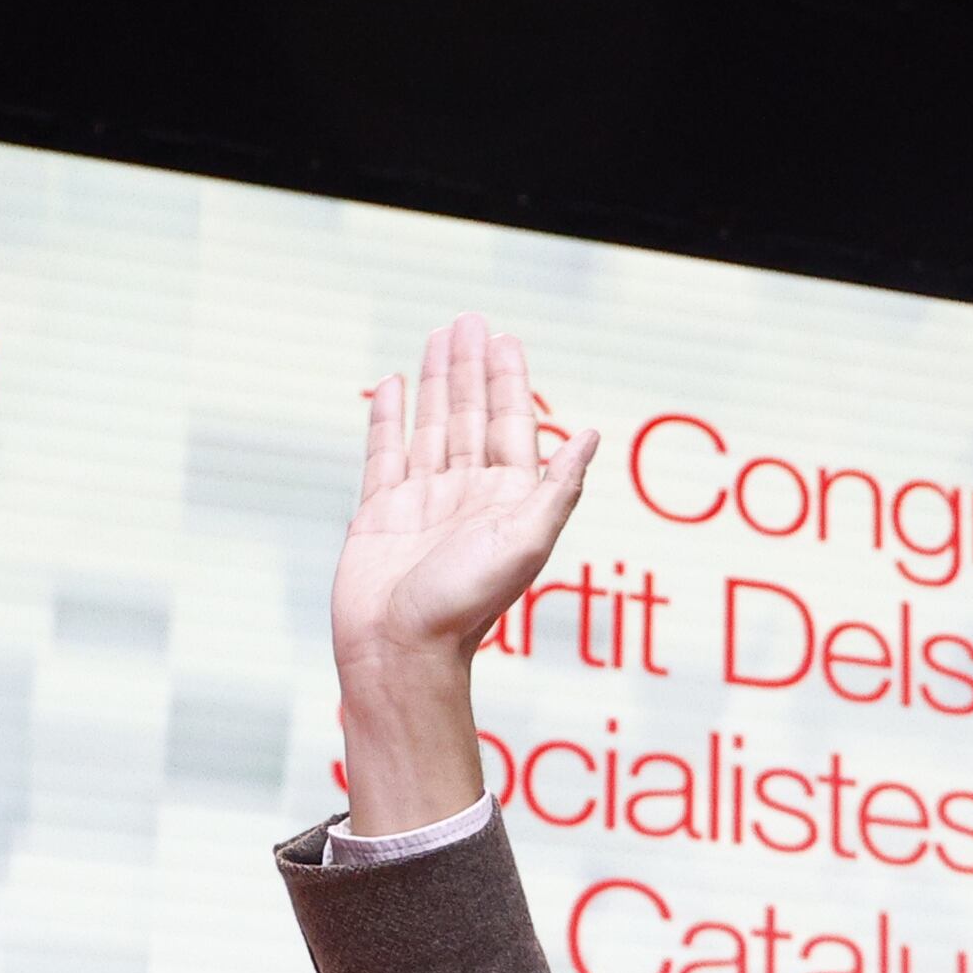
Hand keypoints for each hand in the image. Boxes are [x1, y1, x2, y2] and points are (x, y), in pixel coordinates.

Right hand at [330, 314, 597, 830]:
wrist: (400, 651)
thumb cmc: (466, 605)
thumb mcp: (527, 540)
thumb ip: (558, 486)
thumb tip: (591, 435)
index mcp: (507, 500)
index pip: (510, 424)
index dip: (509, 380)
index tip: (505, 339)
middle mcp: (466, 495)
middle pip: (471, 415)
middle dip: (471, 368)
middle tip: (471, 321)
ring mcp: (422, 502)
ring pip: (432, 426)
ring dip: (437, 381)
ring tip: (439, 337)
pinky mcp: (380, 512)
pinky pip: (386, 453)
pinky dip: (390, 418)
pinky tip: (396, 386)